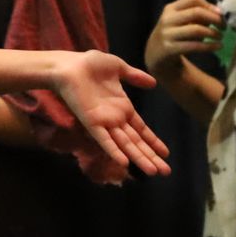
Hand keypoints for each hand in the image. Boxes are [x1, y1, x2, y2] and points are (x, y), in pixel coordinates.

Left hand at [51, 51, 171, 176]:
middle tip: (166, 172)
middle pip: (136, 142)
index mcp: (122, 107)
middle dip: (151, 156)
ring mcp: (104, 122)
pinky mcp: (91, 122)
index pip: (141, 129)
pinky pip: (104, 140)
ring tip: (152, 172)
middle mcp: (115, 118)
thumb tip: (154, 83)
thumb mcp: (118, 68)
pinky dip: (114, 151)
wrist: (68, 64)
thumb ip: (135, 76)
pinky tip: (124, 163)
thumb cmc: (89, 65)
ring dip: (139, 158)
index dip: (153, 141)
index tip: (166, 154)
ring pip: (125, 144)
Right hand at [145, 0, 222, 74]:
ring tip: (220, 37)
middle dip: (215, 19)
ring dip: (213, 33)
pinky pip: (195, 45)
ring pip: (197, 29)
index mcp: (171, 8)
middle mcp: (167, 19)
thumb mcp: (181, 21)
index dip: (210, 5)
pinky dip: (210, 46)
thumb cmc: (175, 33)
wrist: (155, 53)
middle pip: (196, 12)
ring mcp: (167, 34)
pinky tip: (218, 46)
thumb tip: (219, 13)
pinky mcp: (170, 48)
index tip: (220, 14)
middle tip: (224, 26)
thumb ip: (197, 15)